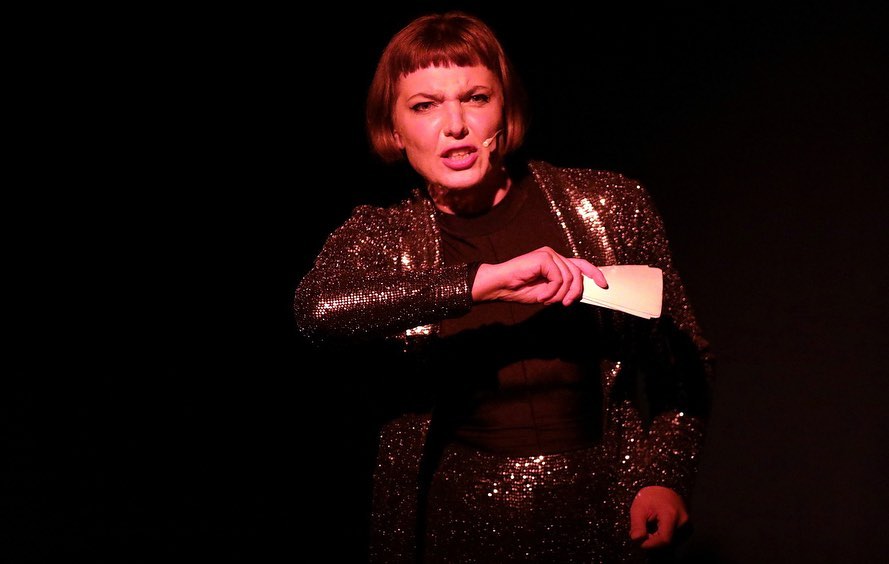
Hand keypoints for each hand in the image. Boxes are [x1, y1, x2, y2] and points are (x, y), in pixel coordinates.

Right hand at [471, 247, 606, 305]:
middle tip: (565, 303)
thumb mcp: (547, 292)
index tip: (603, 285)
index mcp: (556, 263)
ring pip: (569, 277)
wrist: (500, 285)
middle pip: (577, 273)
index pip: (581, 264)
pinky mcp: (544, 257)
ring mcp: (549, 254)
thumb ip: (562, 290)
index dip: (594, 273)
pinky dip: (551, 290)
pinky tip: (541, 295)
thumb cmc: (519, 289)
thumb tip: (577, 294)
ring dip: (559, 294)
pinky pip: (558, 277)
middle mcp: (554, 255)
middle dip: (574, 291)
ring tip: (545, 299)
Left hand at [629, 486, 689, 549]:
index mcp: (671, 515)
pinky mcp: (685, 524)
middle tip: (640, 533)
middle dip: (651, 540)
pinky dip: (661, 534)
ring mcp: (685, 523)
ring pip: (669, 538)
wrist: (663, 486)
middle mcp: (682, 521)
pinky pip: (672, 534)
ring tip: (647, 527)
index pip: (664, 539)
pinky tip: (654, 527)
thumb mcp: (638, 508)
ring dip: (656, 538)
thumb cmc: (649, 496)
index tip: (639, 541)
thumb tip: (636, 540)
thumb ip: (637, 525)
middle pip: (666, 540)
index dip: (651, 544)